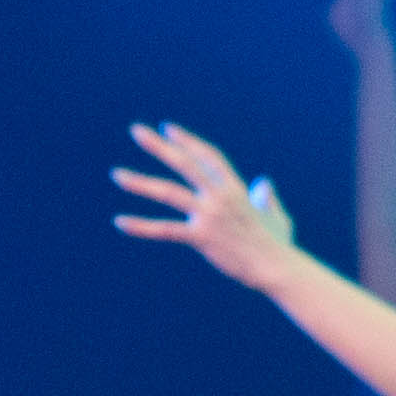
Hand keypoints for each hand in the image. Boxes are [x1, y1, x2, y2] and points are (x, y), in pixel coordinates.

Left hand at [111, 121, 306, 284]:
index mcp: (236, 188)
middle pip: (184, 164)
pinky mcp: (201, 237)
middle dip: (159, 146)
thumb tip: (263, 183)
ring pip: (169, 192)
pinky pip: (165, 230)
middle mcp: (220, 196)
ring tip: (116, 174)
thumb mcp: (275, 215)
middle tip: (136, 131)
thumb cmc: (278, 245)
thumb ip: (267, 197)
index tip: (167, 129)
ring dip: (141, 182)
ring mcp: (209, 215)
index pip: (207, 156)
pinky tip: (120, 222)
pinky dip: (142, 226)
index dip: (187, 141)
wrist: (277, 267)